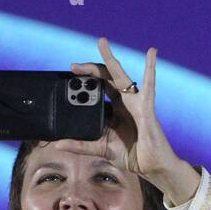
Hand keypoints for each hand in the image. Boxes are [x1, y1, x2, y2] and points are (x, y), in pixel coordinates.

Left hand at [57, 37, 179, 181]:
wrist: (152, 166)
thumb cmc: (132, 155)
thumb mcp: (101, 149)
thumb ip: (81, 146)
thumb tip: (58, 144)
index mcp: (115, 110)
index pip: (98, 91)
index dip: (84, 84)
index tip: (69, 79)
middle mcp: (125, 102)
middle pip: (105, 79)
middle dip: (89, 70)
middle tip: (73, 66)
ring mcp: (136, 102)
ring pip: (120, 76)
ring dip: (110, 59)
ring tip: (101, 43)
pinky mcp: (146, 107)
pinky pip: (148, 85)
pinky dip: (150, 67)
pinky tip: (151, 52)